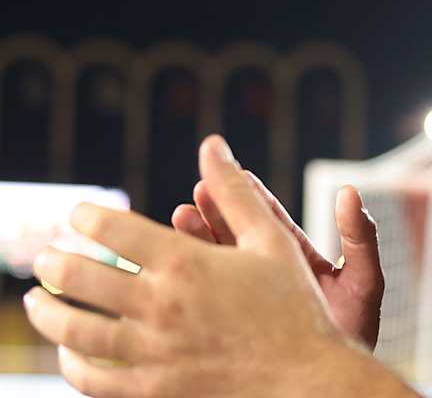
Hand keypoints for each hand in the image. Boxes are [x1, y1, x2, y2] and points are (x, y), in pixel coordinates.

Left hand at [24, 136, 413, 397]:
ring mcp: (153, 352)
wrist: (307, 379)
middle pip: (83, 278)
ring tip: (35, 302)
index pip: (115, 231)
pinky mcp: (153, 389)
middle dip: (55, 262)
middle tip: (44, 256)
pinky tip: (69, 350)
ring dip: (47, 313)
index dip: (88, 216)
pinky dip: (72, 363)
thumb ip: (235, 191)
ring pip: (76, 331)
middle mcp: (161, 306)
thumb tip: (212, 146)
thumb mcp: (271, 239)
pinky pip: (94, 379)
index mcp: (187, 263)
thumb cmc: (294, 305)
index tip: (78, 214)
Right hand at [170, 166, 383, 349]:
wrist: (330, 383)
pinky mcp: (229, 324)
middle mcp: (268, 278)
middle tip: (194, 194)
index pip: (271, 223)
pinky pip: (206, 298)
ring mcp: (246, 301)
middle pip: (237, 238)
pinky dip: (189, 278)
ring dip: (197, 241)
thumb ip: (361, 238)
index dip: (252, 198)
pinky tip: (169, 264)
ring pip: (217, 264)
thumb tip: (349, 192)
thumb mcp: (364, 283)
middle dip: (215, 215)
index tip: (235, 174)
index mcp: (298, 262)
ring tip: (178, 217)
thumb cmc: (354, 334)